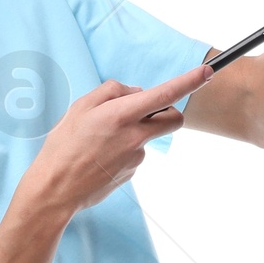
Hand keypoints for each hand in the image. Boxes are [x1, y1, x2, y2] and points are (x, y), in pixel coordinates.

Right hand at [20, 64, 211, 215]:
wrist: (56, 189)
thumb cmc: (63, 145)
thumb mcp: (80, 106)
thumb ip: (112, 91)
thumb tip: (137, 92)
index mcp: (122, 115)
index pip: (165, 94)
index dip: (189, 82)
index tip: (207, 72)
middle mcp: (135, 136)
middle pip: (174, 119)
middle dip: (168, 111)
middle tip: (144, 111)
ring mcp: (137, 157)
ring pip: (149, 136)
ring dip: (135, 132)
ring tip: (101, 140)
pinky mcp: (133, 172)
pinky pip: (136, 153)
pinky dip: (123, 150)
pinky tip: (101, 156)